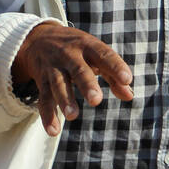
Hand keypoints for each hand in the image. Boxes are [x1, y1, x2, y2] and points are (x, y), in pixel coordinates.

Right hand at [11, 23, 133, 135]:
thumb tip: (130, 96)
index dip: (116, 66)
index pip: (104, 54)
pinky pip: (44, 98)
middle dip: (86, 84)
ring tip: (73, 116)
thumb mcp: (95, 55)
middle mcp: (70, 55)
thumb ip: (113, 75)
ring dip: (64, 100)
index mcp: (88, 46)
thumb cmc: (77, 50)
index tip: (127, 79)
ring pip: (58, 84)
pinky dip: (48, 115)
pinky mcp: (42, 80)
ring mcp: (54, 67)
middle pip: (78, 69)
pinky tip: (54, 131)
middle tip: (96, 100)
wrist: (38, 38)